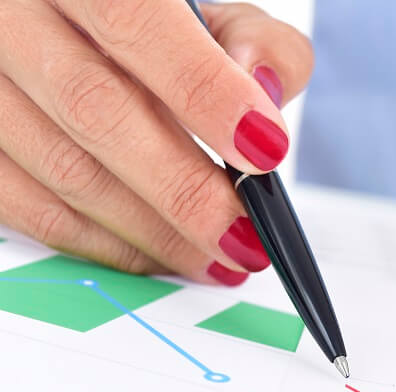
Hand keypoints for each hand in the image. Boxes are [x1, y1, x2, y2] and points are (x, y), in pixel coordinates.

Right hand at [0, 1, 313, 284]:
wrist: (64, 27)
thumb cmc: (142, 24)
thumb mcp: (204, 9)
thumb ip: (250, 39)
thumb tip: (263, 90)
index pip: (134, 22)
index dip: (204, 91)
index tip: (263, 149)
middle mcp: (10, 13)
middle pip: (94, 106)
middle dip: (184, 187)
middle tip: (245, 235)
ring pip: (60, 167)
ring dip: (150, 229)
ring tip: (216, 256)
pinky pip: (26, 206)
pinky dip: (102, 242)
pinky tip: (157, 253)